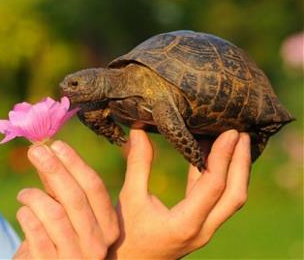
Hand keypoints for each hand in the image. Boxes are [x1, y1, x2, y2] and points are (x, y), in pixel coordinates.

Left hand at [13, 141, 119, 258]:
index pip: (95, 188)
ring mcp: (76, 259)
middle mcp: (98, 245)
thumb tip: (46, 148)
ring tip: (24, 194)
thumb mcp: (64, 211)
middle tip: (35, 151)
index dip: (75, 163)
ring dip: (34, 197)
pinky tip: (23, 212)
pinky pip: (37, 233)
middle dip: (54, 170)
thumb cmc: (54, 238)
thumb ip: (60, 185)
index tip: (56, 145)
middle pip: (76, 198)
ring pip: (55, 215)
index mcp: (108, 227)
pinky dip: (27, 217)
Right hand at [109, 128, 250, 258]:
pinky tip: (210, 158)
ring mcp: (203, 231)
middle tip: (242, 134)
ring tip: (234, 142)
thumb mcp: (129, 198)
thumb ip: (137, 165)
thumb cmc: (124, 234)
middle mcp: (202, 230)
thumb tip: (139, 130)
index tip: (230, 132)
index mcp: (186, 223)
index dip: (224, 156)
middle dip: (241, 163)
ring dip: (235, 171)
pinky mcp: (199, 228)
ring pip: (230, 200)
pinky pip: (217, 201)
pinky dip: (218, 178)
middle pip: (234, 196)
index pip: (214, 186)